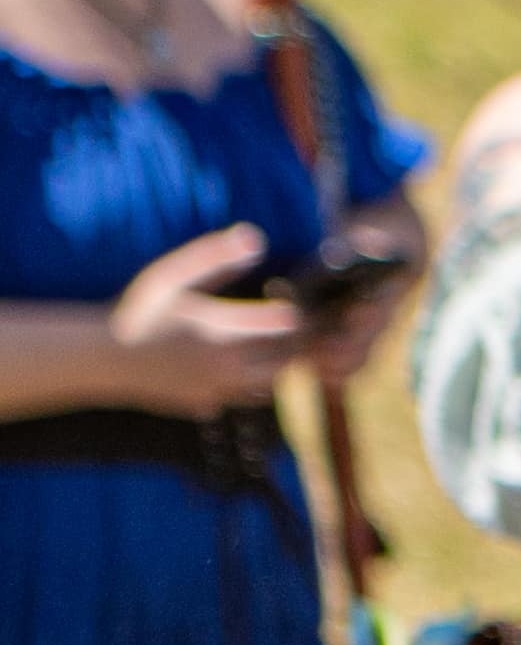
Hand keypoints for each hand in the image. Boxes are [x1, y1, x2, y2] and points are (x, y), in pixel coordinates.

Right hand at [103, 220, 306, 415]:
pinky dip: (248, 384)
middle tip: (287, 324)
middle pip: (286, 358)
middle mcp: (225, 365)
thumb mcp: (172, 275)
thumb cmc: (137, 312)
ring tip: (264, 344)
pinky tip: (232, 366)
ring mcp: (215, 389)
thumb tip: (255, 238)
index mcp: (222, 330)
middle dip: (293, 341)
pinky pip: (241, 399)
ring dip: (275, 365)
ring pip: (269, 384)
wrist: (103, 360)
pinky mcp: (204, 406)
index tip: (284, 299)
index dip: (293, 310)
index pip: (285, 324)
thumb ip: (214, 256)